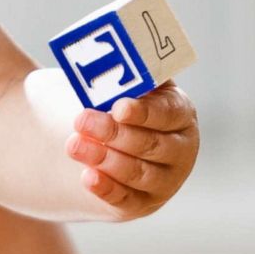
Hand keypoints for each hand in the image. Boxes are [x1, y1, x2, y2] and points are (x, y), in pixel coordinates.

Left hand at [64, 82, 199, 219]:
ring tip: (74, 145)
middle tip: (82, 121)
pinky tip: (87, 177)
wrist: (99, 145)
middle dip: (115, 133)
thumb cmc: (110, 104)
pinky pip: (125, 199)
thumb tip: (89, 50)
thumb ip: (111, 71)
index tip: (118, 107)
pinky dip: (105, 188)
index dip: (144, 112)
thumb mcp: (117, 84)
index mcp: (180, 112)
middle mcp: (180, 149)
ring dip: (105, 159)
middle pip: (152, 144)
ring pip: (138, 172)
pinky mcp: (142, 204)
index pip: (169, 113)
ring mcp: (165, 181)